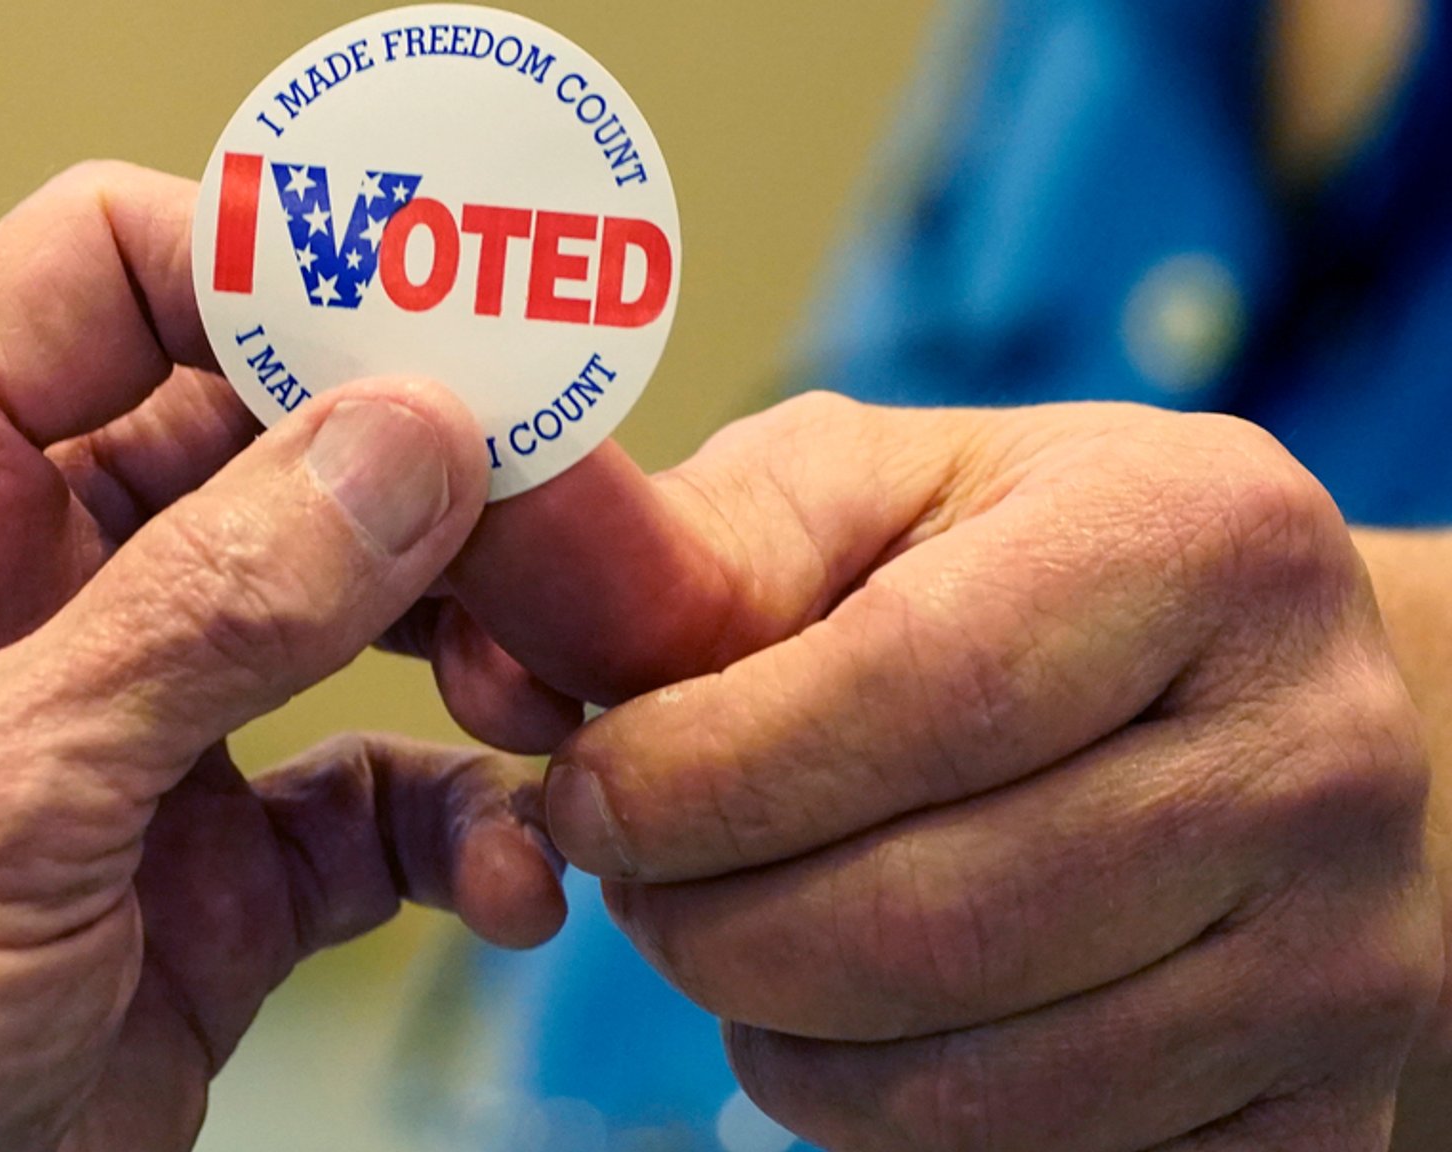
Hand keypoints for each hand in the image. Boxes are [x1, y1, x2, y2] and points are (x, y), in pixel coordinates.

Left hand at [0, 163, 564, 1151]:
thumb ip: (203, 611)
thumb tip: (395, 443)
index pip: (92, 284)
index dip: (251, 267)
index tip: (413, 309)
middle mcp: (32, 595)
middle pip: (258, 441)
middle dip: (409, 470)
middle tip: (541, 496)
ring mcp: (140, 729)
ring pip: (345, 613)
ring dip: (462, 641)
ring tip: (539, 688)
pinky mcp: (222, 867)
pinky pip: (379, 800)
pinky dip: (465, 826)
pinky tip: (509, 872)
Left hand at [430, 394, 1445, 1149]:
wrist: (1257, 714)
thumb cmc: (1023, 579)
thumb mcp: (875, 495)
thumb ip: (696, 551)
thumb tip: (502, 656)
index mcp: (1201, 541)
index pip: (915, 696)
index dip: (703, 773)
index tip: (578, 795)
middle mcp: (1315, 754)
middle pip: (928, 921)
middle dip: (706, 924)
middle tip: (632, 878)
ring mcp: (1342, 962)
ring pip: (963, 1087)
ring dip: (774, 1035)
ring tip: (730, 936)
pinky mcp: (1319, 1118)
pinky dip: (880, 1118)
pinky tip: (852, 1016)